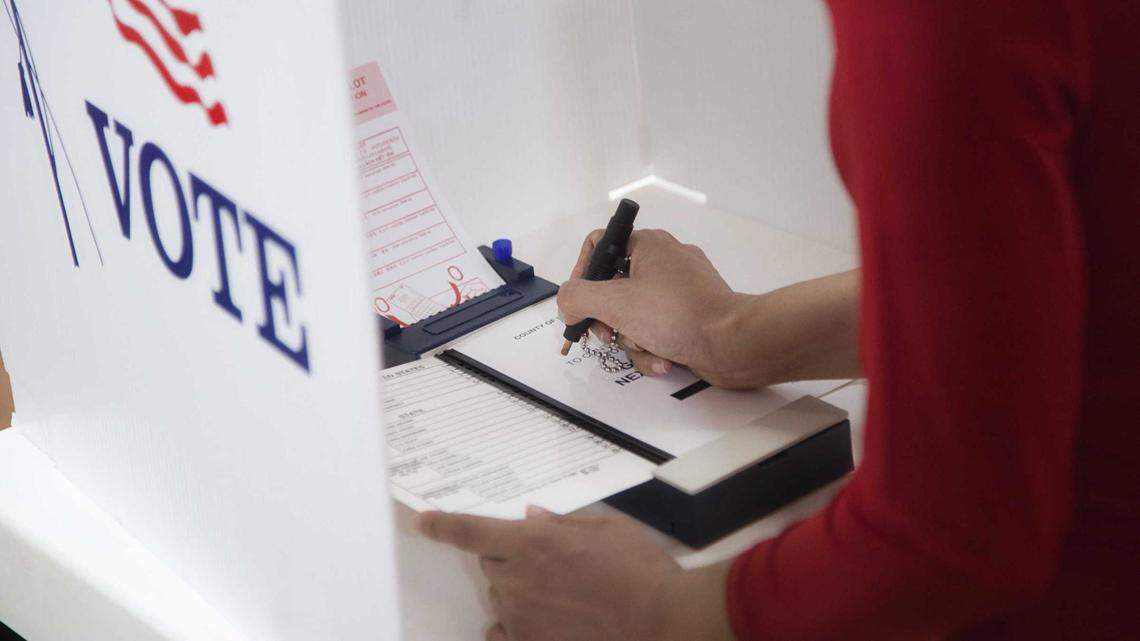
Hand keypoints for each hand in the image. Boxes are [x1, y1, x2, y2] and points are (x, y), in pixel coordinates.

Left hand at [417, 507, 732, 640]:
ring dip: (520, 595)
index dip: (444, 525)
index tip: (424, 522)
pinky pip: (503, 635)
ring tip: (564, 600)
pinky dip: (513, 628)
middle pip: (490, 566)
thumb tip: (532, 519)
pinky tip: (542, 625)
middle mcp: (516, 580)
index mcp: (532, 542)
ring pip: (502, 600)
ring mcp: (521, 618)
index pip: (471, 531)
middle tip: (551, 567)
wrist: (663, 621)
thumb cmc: (639, 569)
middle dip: (511, 561)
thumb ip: (561, 525)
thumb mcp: (605, 529)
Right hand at [558, 229, 742, 384]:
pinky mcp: (689, 316)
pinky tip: (663, 358)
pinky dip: (653, 348)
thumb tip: (566, 302)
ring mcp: (678, 291)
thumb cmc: (681, 314)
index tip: (578, 302)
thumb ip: (577, 298)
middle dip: (607, 318)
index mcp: (648, 244)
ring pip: (632, 315)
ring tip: (647, 347)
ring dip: (632, 340)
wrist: (732, 344)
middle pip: (612, 288)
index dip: (582, 274)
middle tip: (607, 334)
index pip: (599, 246)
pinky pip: (655, 330)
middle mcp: (664, 262)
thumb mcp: (614, 302)